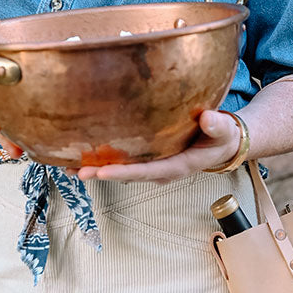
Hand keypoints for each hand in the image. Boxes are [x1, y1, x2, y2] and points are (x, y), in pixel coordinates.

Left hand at [72, 109, 241, 183]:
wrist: (222, 142)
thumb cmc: (222, 136)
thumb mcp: (224, 131)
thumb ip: (218, 125)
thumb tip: (208, 118)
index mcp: (178, 166)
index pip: (148, 171)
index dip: (124, 172)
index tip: (102, 171)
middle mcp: (160, 170)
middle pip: (127, 174)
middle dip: (102, 173)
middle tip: (77, 170)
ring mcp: (151, 165)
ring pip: (121, 170)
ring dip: (96, 169)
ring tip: (68, 166)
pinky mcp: (146, 158)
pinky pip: (122, 161)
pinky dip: (102, 159)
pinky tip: (81, 155)